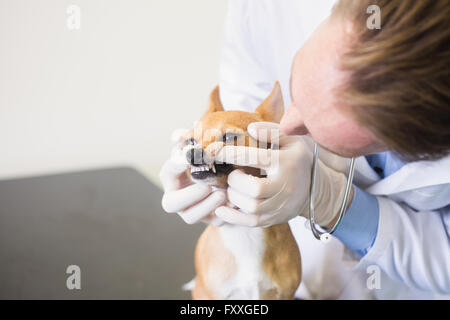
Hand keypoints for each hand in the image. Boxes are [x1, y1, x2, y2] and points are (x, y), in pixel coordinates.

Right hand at [159, 129, 226, 225]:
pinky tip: (235, 202)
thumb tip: (178, 135)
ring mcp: (192, 211)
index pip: (168, 171)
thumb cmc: (211, 158)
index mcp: (172, 177)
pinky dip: (225, 214)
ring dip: (206, 206)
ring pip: (191, 217)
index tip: (190, 158)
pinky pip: (214, 221)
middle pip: (170, 204)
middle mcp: (177, 197)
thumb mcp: (201, 147)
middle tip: (206, 186)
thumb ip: (189, 139)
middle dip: (188, 196)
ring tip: (223, 194)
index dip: (177, 165)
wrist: (231, 177)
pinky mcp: (210, 220)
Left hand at [214, 122, 348, 227]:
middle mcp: (285, 186)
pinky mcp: (276, 218)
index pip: (257, 158)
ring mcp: (281, 205)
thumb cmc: (297, 158)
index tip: (216, 152)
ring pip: (252, 207)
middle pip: (255, 189)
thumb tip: (250, 129)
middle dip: (235, 181)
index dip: (233, 155)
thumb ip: (271, 132)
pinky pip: (252, 222)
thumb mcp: (291, 139)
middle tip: (231, 175)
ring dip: (234, 197)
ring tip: (232, 188)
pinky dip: (233, 217)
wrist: (316, 186)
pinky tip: (221, 208)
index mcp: (286, 162)